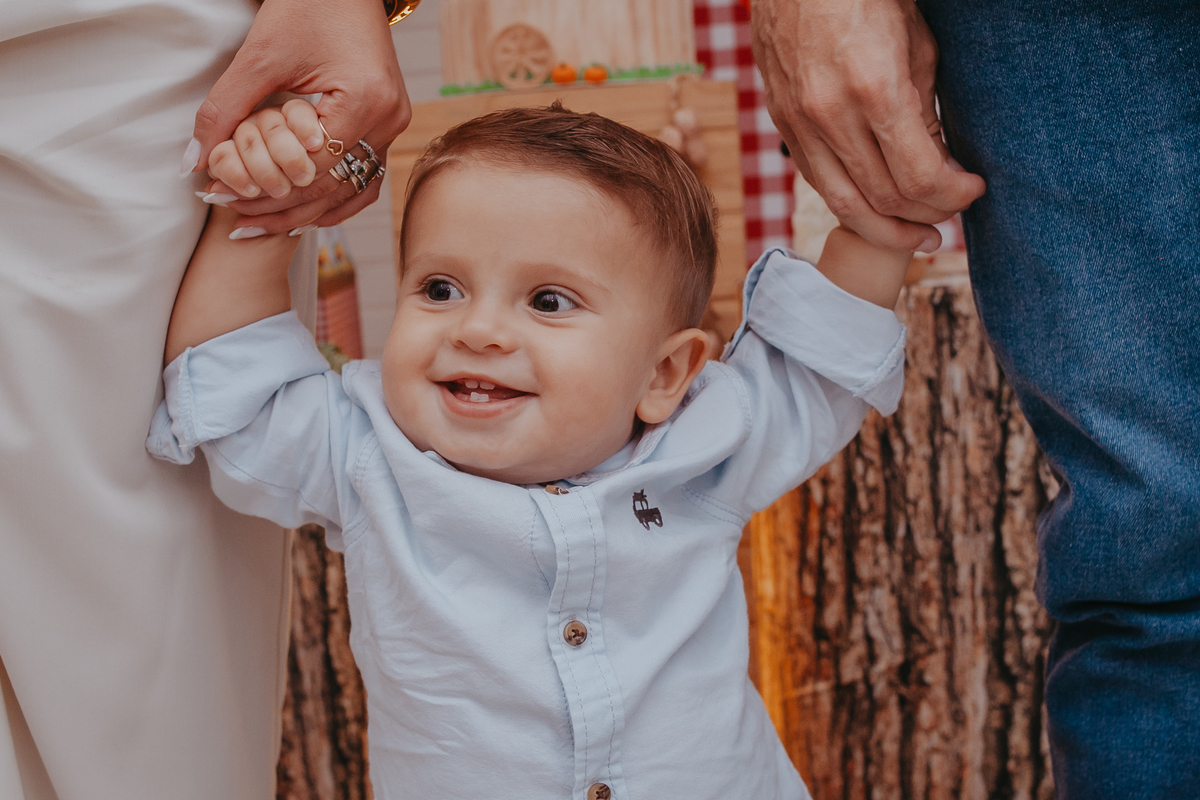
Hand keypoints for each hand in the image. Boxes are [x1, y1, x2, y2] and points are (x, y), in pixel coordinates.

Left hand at [181, 0, 411, 232]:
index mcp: (364, 102)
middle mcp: (389, 120)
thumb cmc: (307, 6)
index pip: (313, 170)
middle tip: (235, 221)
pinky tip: (302, 212)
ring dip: (307, 211)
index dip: (266, 191)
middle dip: (280, 207)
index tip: (223, 201)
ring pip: (352, 191)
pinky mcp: (388, 123)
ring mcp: (394, 124)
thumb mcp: (259, 56)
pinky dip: (333, 197)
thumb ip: (224, 110)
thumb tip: (193, 162)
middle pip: (332, 188)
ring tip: (262, 225)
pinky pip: (364, 177)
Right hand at [751, 0, 984, 250]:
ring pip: (845, 205)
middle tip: (953, 212)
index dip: (953, 195)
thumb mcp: (917, 48)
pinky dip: (851, 203)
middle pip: (885, 199)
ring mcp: (799, 123)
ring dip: (888, 228)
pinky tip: (878, 207)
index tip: (974, 188)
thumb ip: (925, 116)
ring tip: (919, 234)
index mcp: (875, 90)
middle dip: (928, 213)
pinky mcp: (781, 122)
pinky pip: (818, 181)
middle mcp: (831, 115)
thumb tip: (937, 169)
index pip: (919, 178)